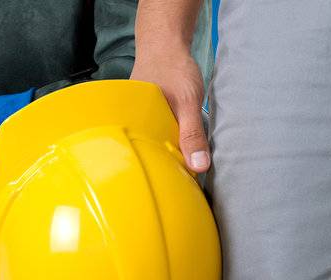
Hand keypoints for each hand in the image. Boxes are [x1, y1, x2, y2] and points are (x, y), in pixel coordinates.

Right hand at [132, 52, 208, 171]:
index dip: (157, 172)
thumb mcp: (187, 103)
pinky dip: (168, 140)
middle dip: (163, 165)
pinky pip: (157, 135)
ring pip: (153, 145)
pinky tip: (178, 143)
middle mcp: (131, 125)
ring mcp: (139, 121)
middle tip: (182, 178)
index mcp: (131, 126)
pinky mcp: (148, 117)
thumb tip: (199, 167)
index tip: (174, 184)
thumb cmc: (172, 70)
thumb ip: (192, 134)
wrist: (166, 45)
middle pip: (147, 154)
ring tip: (181, 164)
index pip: (142, 158)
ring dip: (167, 152)